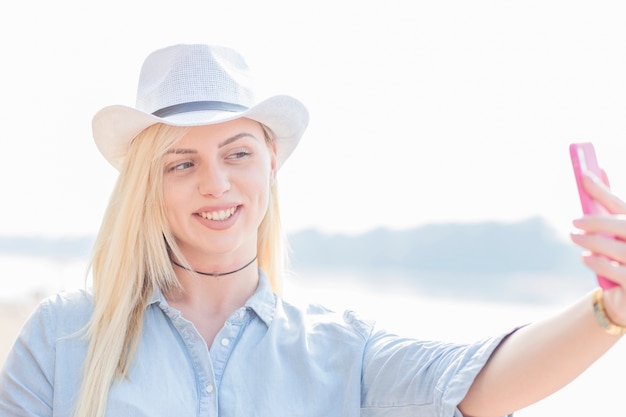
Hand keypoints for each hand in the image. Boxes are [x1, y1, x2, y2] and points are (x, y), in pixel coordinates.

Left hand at [570, 172, 625, 325]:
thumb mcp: (617, 230)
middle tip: (574, 222)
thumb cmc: (623, 256)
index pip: (623, 206)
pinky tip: (586, 258)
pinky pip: (617, 272)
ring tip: (574, 237)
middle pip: (624, 225)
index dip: (603, 190)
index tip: (584, 176)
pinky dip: (598, 263)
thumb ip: (609, 206)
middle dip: (597, 221)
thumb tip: (597, 172)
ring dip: (592, 242)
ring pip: (619, 248)